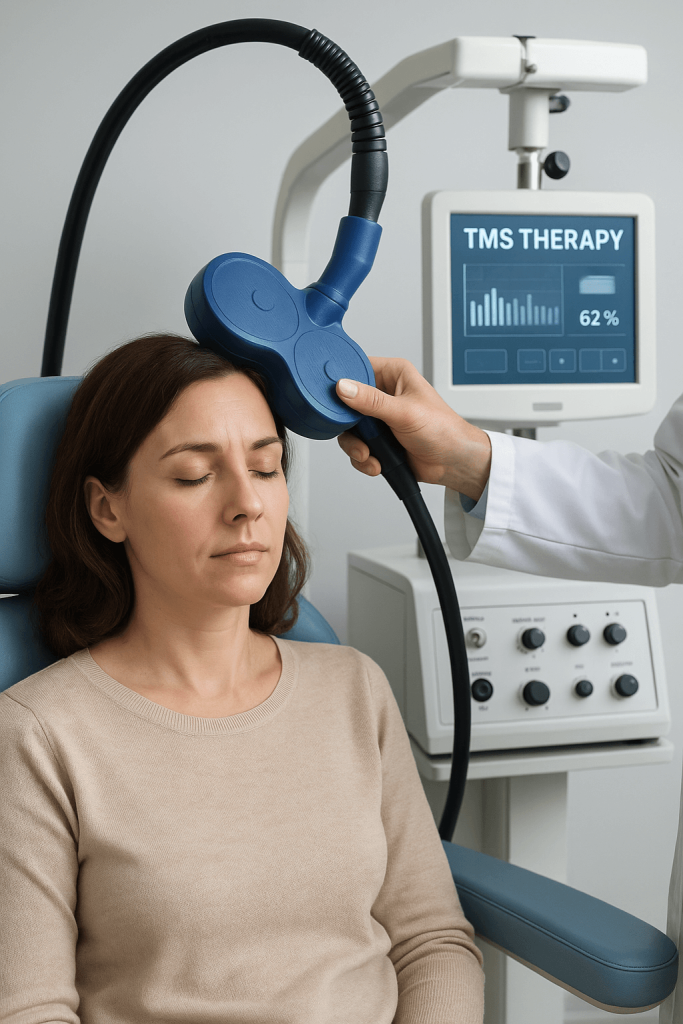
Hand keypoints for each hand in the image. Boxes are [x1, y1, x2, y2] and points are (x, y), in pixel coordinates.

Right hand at [335, 357, 490, 499]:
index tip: (336, 397)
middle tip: (358, 435)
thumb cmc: (442, 429)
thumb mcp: (404, 412)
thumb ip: (372, 401)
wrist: (452, 462)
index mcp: (394, 374)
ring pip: (350, 429)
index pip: (358, 367)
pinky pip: (358, 446)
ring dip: (356, 446)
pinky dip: (363, 458)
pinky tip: (377, 462)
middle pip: (348, 402)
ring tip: (368, 454)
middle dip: (349, 425)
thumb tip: (344, 387)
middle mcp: (384, 393)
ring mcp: (379, 418)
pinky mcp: (379, 439)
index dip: (343, 380)